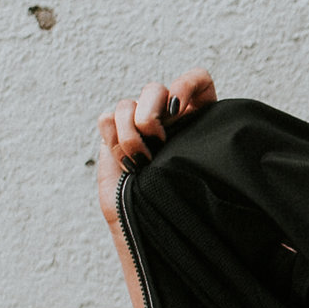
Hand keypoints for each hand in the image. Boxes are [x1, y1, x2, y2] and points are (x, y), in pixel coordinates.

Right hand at [92, 69, 217, 209]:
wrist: (148, 227)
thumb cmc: (182, 202)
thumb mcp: (201, 167)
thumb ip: (201, 143)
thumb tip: (187, 118)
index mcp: (198, 119)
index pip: (198, 79)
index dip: (187, 85)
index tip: (179, 110)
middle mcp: (167, 118)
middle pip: (155, 89)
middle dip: (151, 115)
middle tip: (158, 142)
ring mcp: (138, 126)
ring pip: (128, 105)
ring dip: (131, 134)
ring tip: (142, 161)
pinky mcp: (114, 136)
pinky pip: (107, 119)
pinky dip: (114, 140)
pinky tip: (126, 163)